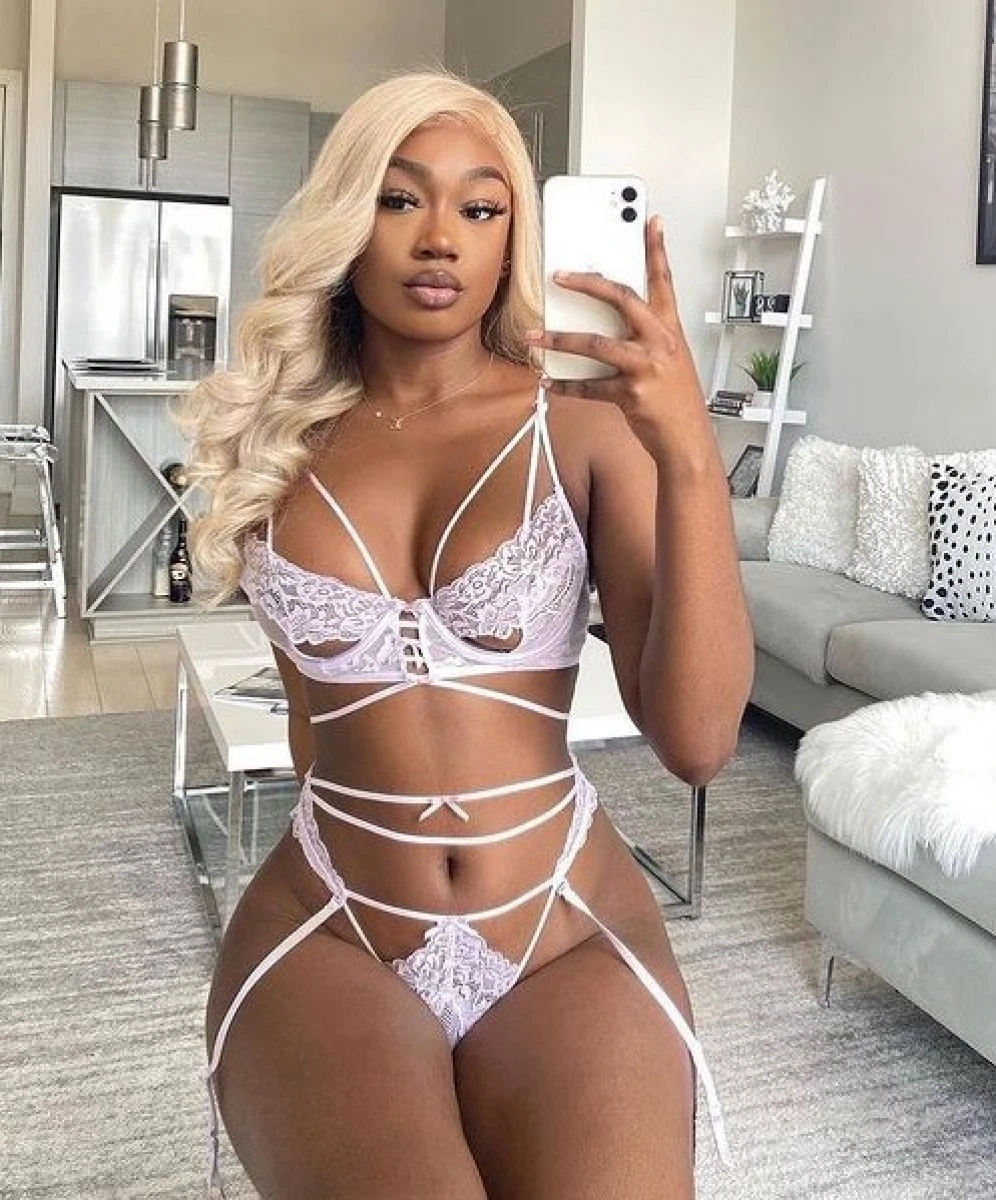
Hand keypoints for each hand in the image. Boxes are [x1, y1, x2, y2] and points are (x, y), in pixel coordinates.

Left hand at [527, 215, 712, 463]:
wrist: (687, 440)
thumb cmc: (676, 401)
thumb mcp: (670, 360)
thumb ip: (645, 337)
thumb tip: (611, 323)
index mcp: (670, 330)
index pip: (664, 280)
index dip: (657, 249)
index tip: (650, 221)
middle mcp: (659, 342)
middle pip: (622, 298)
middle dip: (588, 283)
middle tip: (560, 275)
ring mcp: (646, 366)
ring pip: (596, 344)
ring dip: (559, 341)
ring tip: (534, 337)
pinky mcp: (631, 393)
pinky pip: (589, 387)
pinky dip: (566, 386)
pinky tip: (550, 383)